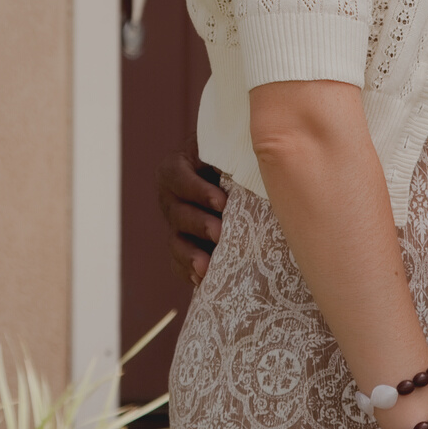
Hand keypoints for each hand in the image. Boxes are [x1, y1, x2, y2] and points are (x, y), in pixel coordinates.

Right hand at [157, 151, 227, 284]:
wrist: (237, 177)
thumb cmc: (233, 156)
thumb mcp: (229, 148)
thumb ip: (232, 151)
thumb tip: (255, 149)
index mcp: (177, 167)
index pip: (178, 177)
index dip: (198, 191)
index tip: (222, 201)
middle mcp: (171, 197)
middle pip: (177, 213)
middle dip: (199, 224)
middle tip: (220, 233)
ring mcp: (176, 224)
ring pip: (176, 241)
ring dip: (190, 254)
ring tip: (206, 267)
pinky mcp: (184, 245)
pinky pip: (179, 263)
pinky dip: (188, 272)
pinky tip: (202, 281)